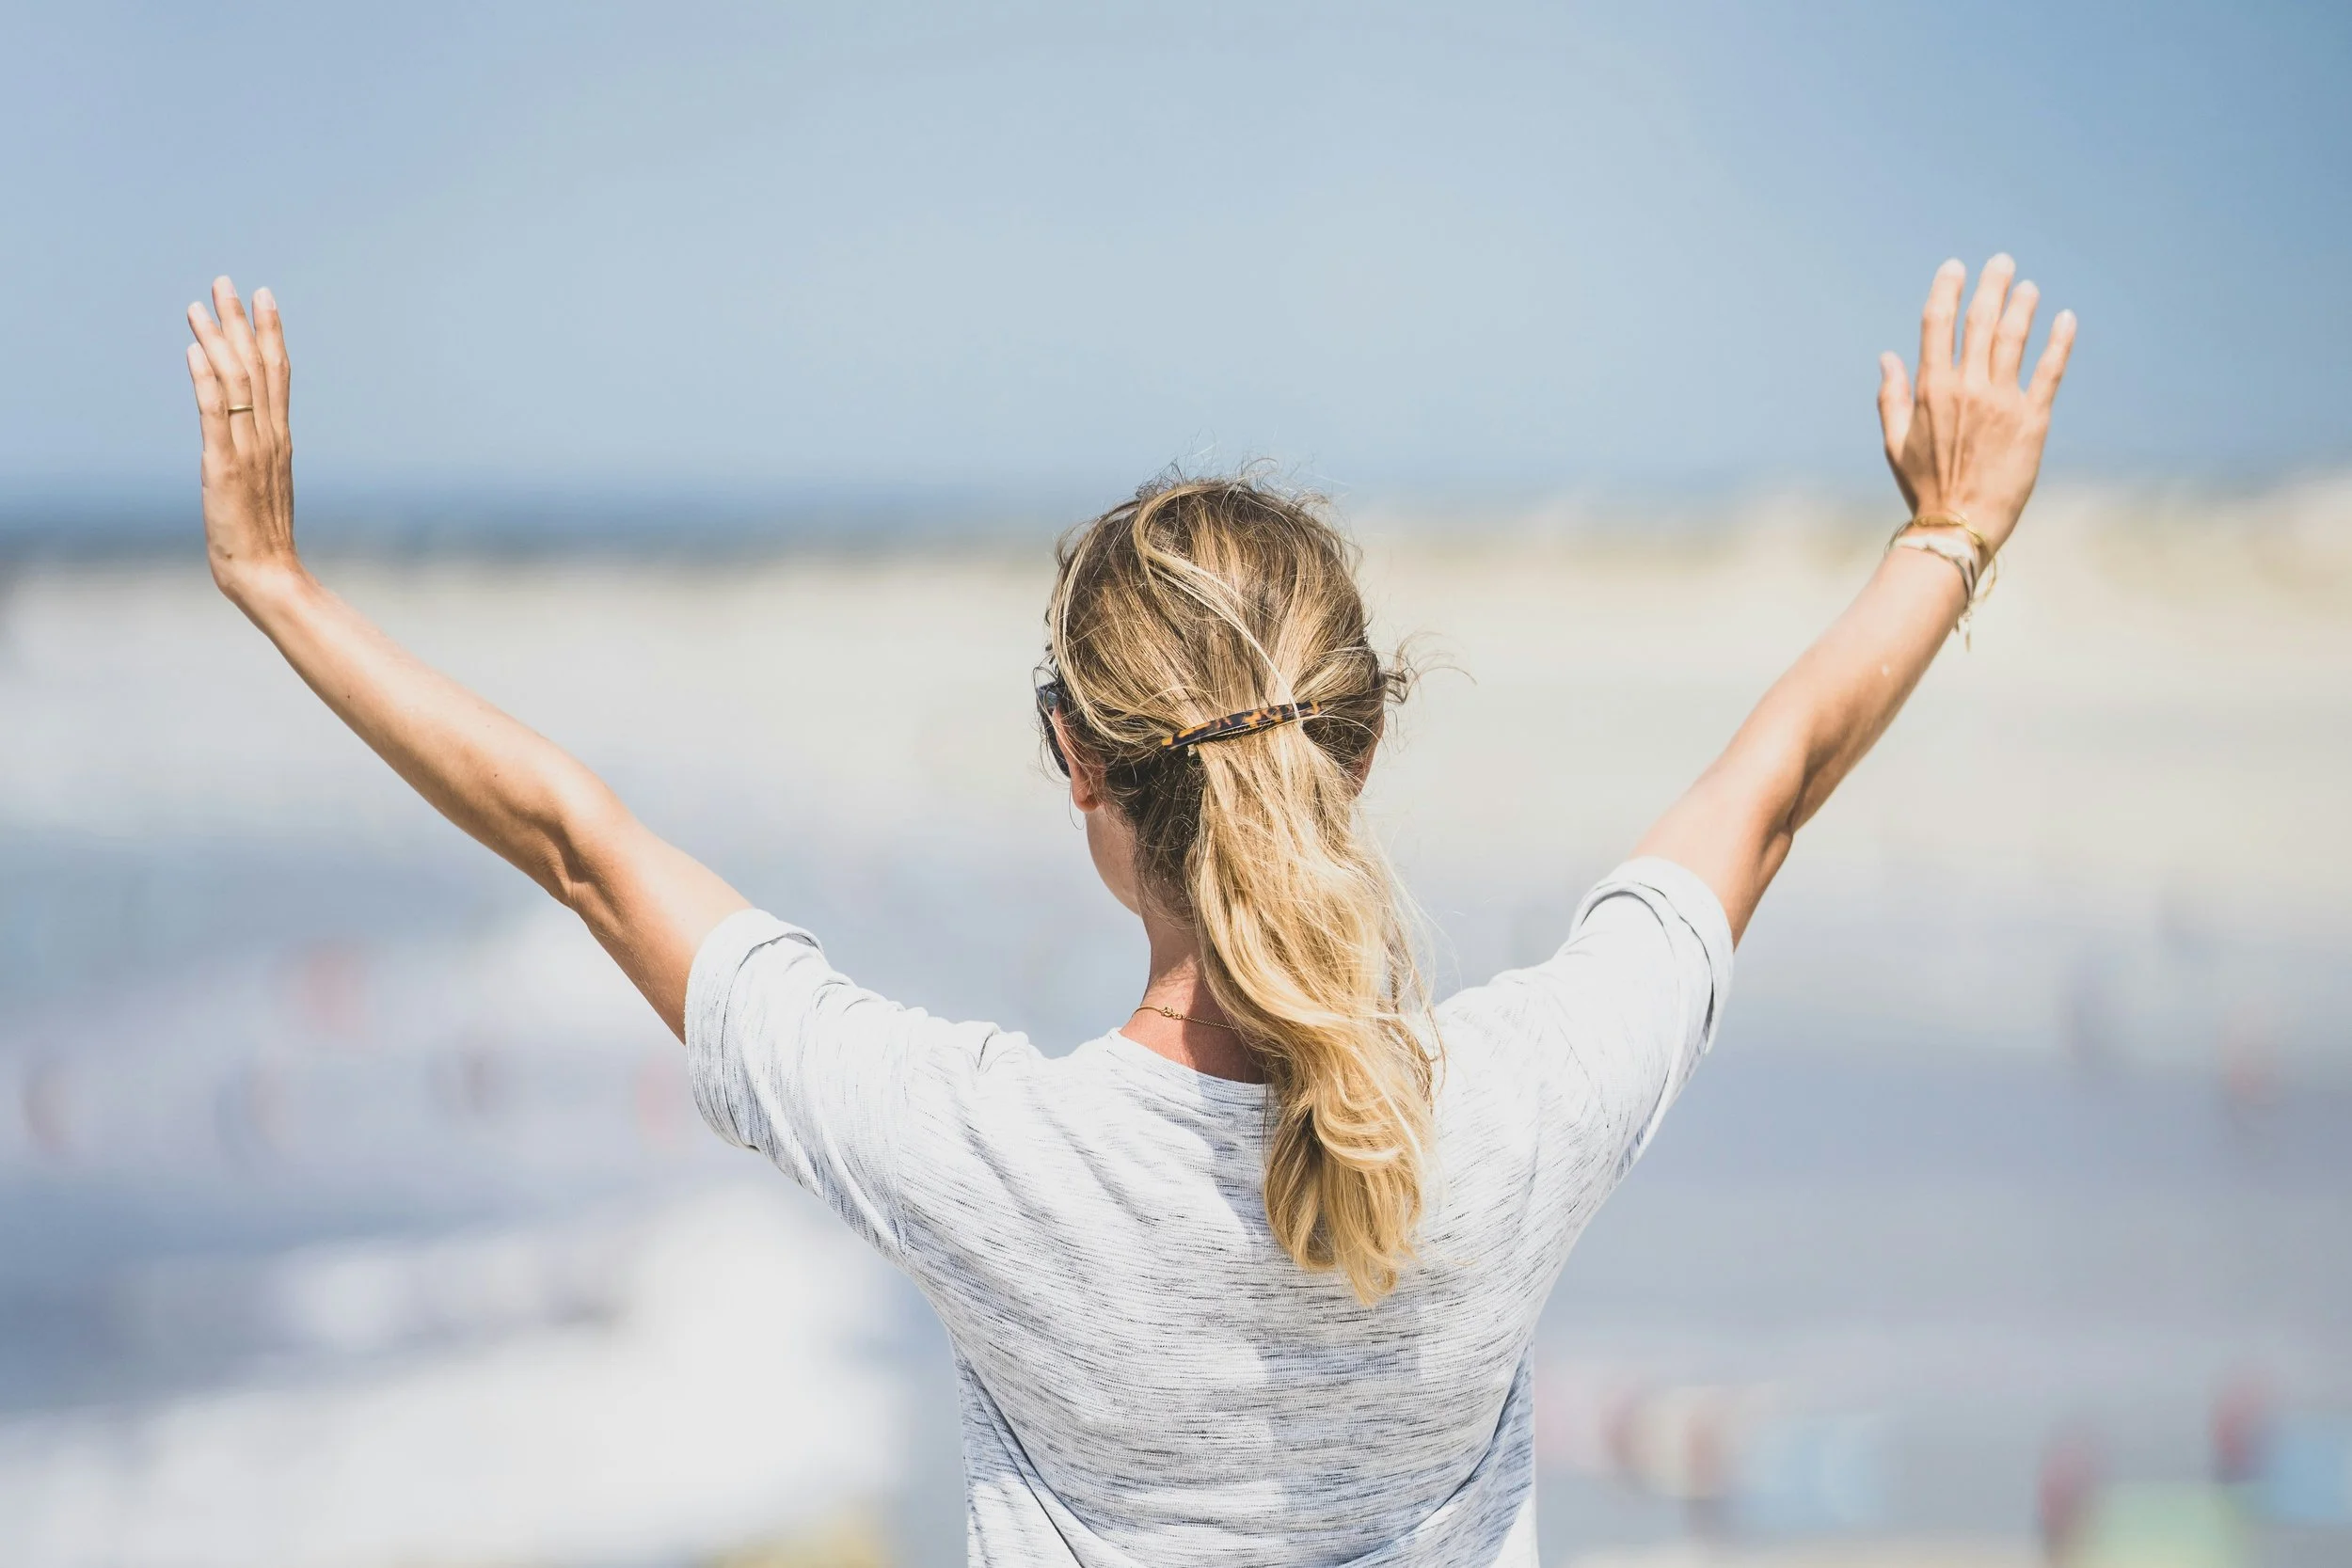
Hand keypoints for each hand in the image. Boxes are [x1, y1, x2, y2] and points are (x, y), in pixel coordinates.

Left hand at [186, 277, 299, 600]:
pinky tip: (195, 353)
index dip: (271, 332)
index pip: (278, 374)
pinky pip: (216, 416)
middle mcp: (269, 436)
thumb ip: (256, 452)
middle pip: (257, 367)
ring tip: (200, 307)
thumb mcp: (260, 485)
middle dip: (241, 322)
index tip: (263, 297)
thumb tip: (244, 429)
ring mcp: (248, 450)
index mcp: (279, 438)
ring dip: (218, 341)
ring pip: (236, 384)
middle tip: (226, 283)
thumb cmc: (263, 537)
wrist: (268, 572)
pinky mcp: (224, 466)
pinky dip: (206, 382)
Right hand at [1876, 255, 2075, 552]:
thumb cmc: (1923, 486)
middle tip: (2003, 262)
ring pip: (2015, 338)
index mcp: (1932, 389)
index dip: (1947, 289)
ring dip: (2023, 306)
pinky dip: (2059, 341)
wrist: (1960, 525)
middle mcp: (1967, 387)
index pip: (1938, 324)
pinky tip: (2065, 319)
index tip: (1956, 267)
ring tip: (2029, 287)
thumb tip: (1888, 356)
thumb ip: (1892, 395)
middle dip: (1992, 285)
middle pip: (1981, 321)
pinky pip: (2050, 370)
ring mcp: (2002, 401)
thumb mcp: (1894, 441)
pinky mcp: (2033, 419)